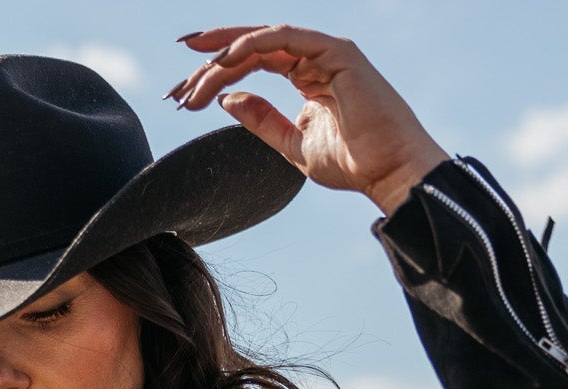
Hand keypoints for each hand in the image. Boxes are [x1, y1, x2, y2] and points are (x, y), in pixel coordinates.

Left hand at [169, 25, 447, 213]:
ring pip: (262, 40)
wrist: (390, 172)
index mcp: (308, 74)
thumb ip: (261, 119)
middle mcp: (315, 56)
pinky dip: (252, 44)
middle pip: (252, 47)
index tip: (184, 92)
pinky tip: (225, 59)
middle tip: (178, 86)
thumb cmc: (353, 163)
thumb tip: (226, 99)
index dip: (217, 71)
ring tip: (194, 77)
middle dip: (211, 61)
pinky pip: (285, 38)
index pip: (254, 61)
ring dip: (224, 55)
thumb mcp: (293, 144)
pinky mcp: (336, 51)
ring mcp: (326, 50)